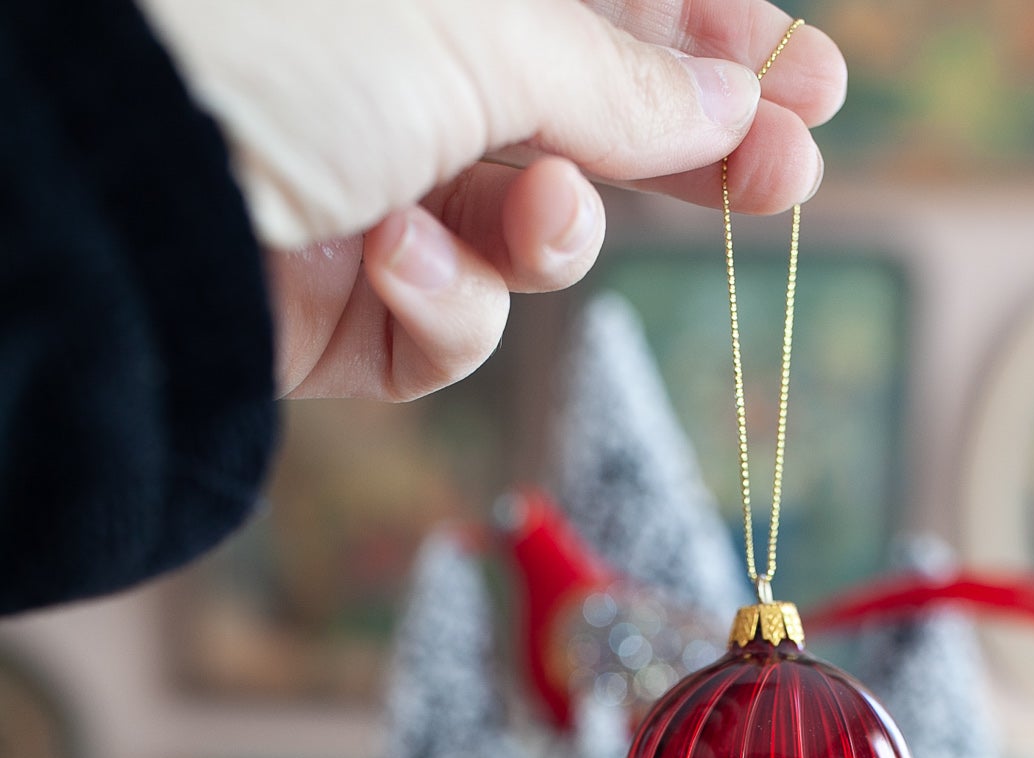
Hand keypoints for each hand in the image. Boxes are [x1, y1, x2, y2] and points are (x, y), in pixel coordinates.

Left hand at [139, 0, 844, 399]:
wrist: (107, 185)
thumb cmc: (272, 40)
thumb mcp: (479, 27)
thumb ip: (619, 77)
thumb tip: (731, 99)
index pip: (605, 9)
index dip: (711, 43)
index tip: (806, 83)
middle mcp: (399, 73)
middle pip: (586, 121)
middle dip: (685, 155)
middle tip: (785, 178)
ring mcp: (366, 191)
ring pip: (527, 238)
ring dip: (555, 236)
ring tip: (535, 218)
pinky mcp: (335, 307)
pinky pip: (445, 328)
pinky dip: (446, 307)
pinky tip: (396, 261)